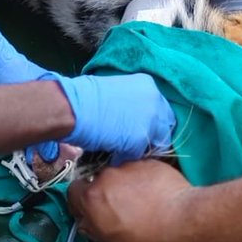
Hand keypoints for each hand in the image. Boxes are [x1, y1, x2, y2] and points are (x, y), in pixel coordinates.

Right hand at [42, 72, 175, 162]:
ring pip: (154, 142)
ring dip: (141, 148)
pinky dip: (127, 156)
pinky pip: (138, 155)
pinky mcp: (141, 139)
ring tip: (123, 148)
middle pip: (165, 127)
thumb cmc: (89, 98)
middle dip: (153, 136)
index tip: (143, 130)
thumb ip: (135, 104)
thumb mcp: (119, 92)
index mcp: (149, 85)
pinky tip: (114, 152)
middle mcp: (155, 100)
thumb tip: (138, 120)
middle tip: (136, 143)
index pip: (163, 111)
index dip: (154, 123)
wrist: (76, 107)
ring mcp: (150, 119)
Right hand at [68, 159, 191, 241]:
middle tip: (119, 209)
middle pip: (98, 182)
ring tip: (141, 201)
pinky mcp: (147, 161)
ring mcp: (127, 165)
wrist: (178, 218)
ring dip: (125, 185)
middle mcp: (106, 176)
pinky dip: (142, 179)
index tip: (88, 210)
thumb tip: (88, 222)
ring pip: (120, 174)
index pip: (73, 190)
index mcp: (92, 197)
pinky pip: (138, 170)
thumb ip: (94, 230)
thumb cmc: (143, 238)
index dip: (79, 201)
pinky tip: (154, 193)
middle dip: (105, 194)